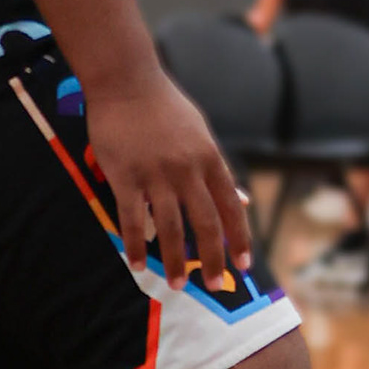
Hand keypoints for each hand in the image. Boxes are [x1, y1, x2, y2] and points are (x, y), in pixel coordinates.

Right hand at [85, 70, 251, 289]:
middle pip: (206, 223)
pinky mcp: (125, 176)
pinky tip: (138, 264)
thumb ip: (218, 172)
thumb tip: (242, 201)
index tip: (243, 264)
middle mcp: (188, 170)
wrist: (127, 81)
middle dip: (212, 259)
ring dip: (174, 260)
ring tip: (176, 284)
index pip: (231, 206)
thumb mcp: (202, 135)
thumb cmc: (166, 108)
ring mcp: (156, 174)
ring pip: (171, 227)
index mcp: (210, 159)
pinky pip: (133, 219)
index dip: (239, 238)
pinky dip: (136, 245)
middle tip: (214, 286)